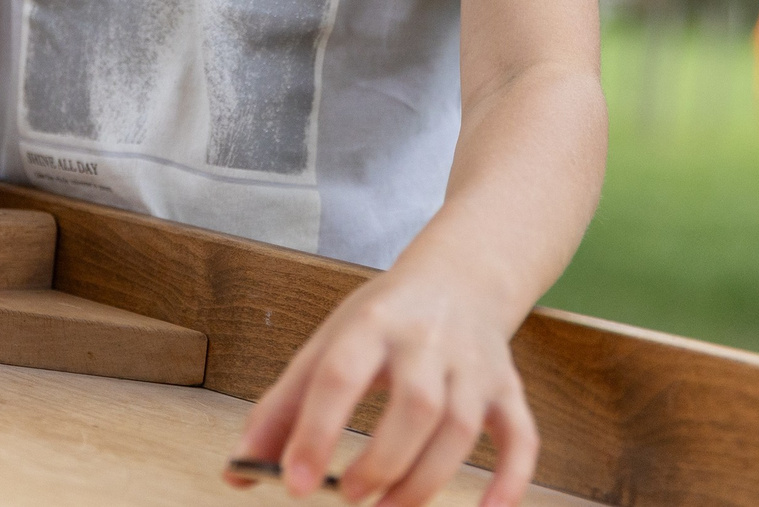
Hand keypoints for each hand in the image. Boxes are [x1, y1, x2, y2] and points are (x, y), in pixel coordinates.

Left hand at [228, 265, 536, 506]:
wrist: (461, 274)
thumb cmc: (384, 319)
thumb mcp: (327, 343)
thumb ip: (281, 409)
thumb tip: (237, 472)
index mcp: (371, 323)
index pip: (340, 375)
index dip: (316, 432)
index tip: (296, 484)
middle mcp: (427, 339)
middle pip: (414, 405)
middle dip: (380, 462)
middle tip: (350, 496)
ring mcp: (473, 365)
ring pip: (461, 427)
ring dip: (424, 480)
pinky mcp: (507, 388)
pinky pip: (521, 437)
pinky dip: (511, 480)